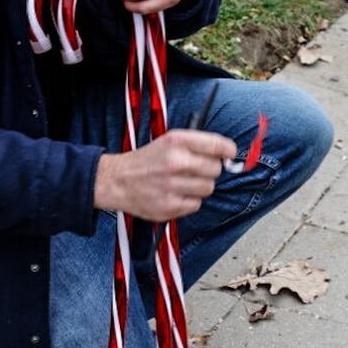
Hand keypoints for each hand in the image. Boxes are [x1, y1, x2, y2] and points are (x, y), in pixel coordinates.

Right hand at [94, 130, 238, 222]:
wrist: (117, 180)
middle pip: (215, 169)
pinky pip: (196, 205)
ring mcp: (172, 186)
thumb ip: (198, 145)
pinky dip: (189, 201)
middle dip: (209, 170)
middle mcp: (175, 162)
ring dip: (199, 186)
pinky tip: (175, 194)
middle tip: (195, 170)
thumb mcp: (169, 140)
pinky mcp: (169, 207)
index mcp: (176, 141)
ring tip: (183, 182)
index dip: (228, 150)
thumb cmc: (147, 160)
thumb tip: (227, 154)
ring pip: (208, 188)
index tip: (229, 154)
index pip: (217, 145)